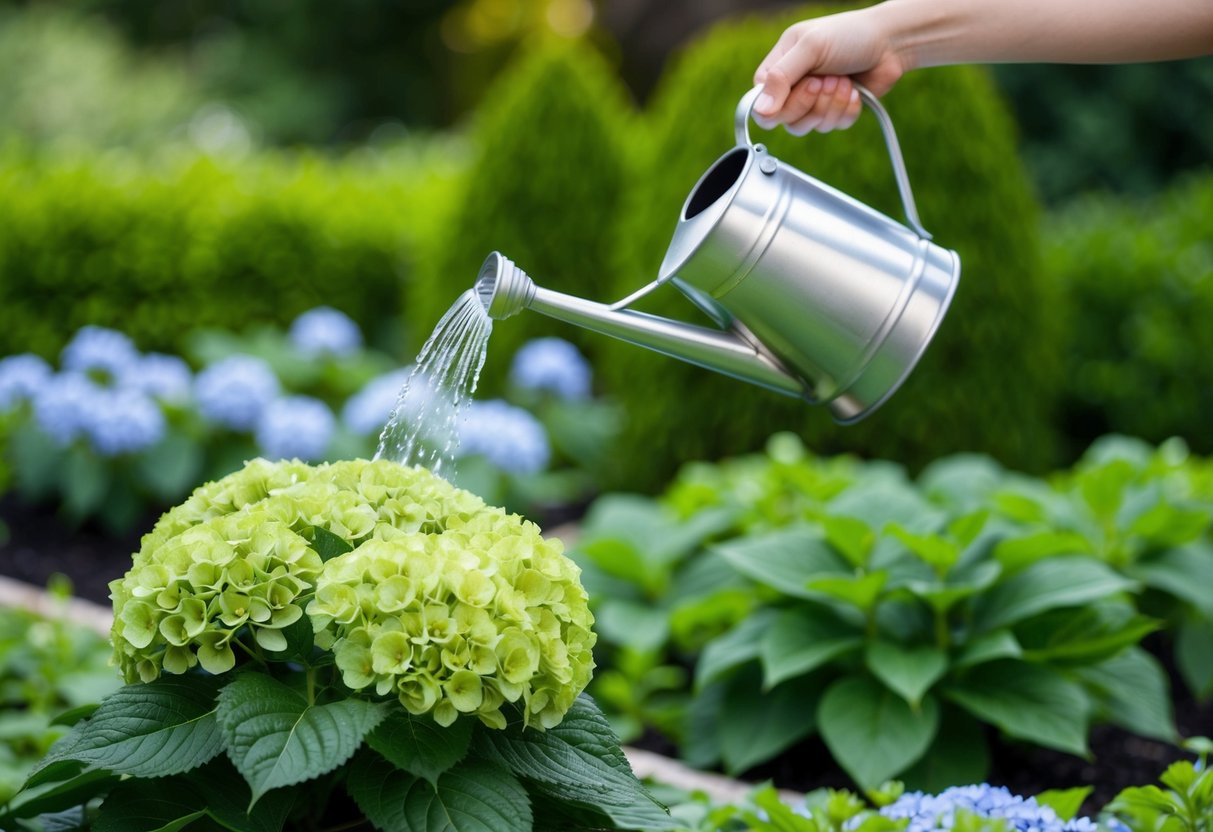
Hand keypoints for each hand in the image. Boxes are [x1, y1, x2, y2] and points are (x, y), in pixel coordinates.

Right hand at [752, 8, 907, 133]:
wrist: (890, 42)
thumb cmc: (849, 34)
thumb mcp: (811, 47)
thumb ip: (781, 78)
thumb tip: (759, 111)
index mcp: (778, 68)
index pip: (761, 104)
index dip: (780, 105)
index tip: (807, 85)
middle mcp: (793, 88)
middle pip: (786, 120)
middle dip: (812, 101)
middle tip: (827, 78)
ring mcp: (813, 102)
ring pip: (810, 126)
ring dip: (831, 104)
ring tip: (843, 79)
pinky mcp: (834, 112)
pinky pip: (832, 127)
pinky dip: (846, 109)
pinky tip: (854, 90)